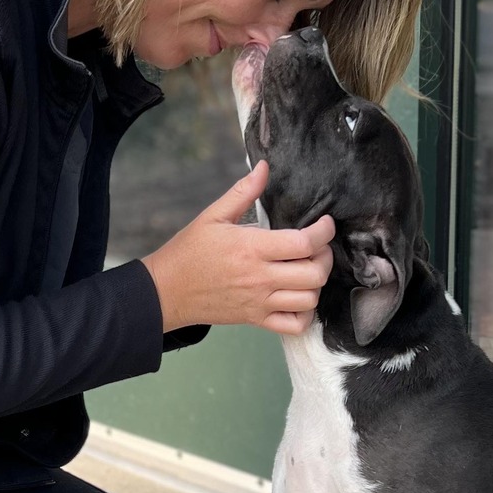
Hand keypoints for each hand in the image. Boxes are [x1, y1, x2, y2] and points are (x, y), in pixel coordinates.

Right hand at [143, 163, 334, 335]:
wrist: (167, 291)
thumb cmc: (189, 252)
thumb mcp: (213, 216)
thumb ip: (243, 192)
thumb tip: (264, 167)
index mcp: (252, 248)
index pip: (304, 243)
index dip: (324, 232)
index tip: (325, 224)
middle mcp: (260, 277)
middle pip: (314, 274)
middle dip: (325, 258)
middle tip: (319, 248)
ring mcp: (259, 302)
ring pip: (309, 299)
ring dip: (316, 284)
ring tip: (308, 270)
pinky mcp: (256, 319)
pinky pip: (294, 325)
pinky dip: (305, 313)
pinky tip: (298, 297)